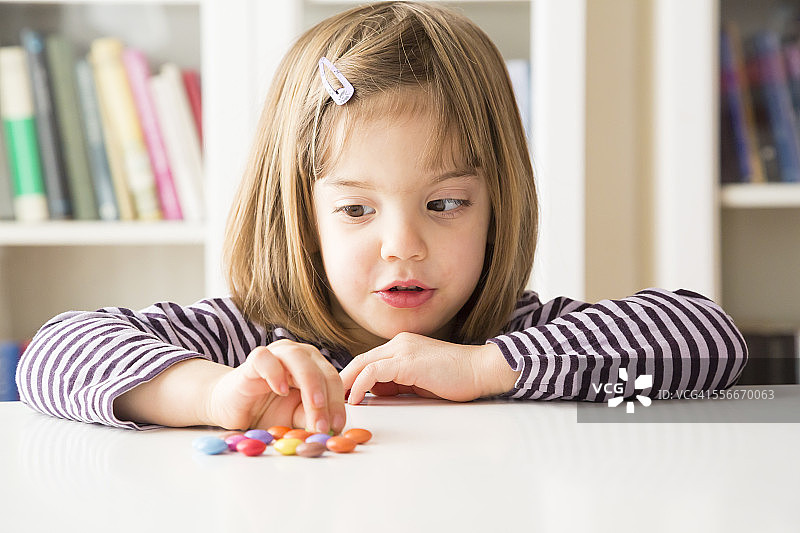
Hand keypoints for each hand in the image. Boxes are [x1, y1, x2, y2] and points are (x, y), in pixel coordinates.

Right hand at [205, 339, 345, 432]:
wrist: (235, 410)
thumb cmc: (267, 411)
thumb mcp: (296, 418)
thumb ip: (313, 418)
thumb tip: (333, 428)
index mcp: (315, 366)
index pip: (333, 381)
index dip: (338, 403)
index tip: (337, 426)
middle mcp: (299, 355)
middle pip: (321, 370)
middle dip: (327, 399)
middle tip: (325, 425)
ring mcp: (276, 353)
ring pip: (299, 358)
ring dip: (310, 384)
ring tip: (314, 406)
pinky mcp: (253, 360)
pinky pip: (266, 358)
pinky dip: (275, 372)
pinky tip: (280, 390)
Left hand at [339, 332, 517, 404]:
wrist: (481, 370)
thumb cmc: (456, 379)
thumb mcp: (419, 382)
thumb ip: (398, 384)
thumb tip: (376, 393)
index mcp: (403, 346)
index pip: (368, 360)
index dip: (352, 378)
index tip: (341, 396)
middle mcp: (400, 343)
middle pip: (360, 360)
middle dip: (343, 380)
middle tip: (330, 399)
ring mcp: (403, 349)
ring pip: (363, 363)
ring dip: (347, 383)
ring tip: (338, 402)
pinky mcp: (407, 361)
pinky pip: (373, 372)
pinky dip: (360, 385)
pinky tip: (356, 399)